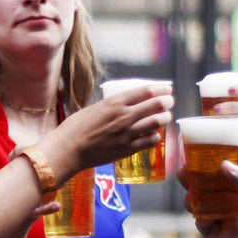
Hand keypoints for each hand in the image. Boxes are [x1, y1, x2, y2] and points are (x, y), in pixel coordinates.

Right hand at [40, 83, 173, 180]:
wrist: (68, 149)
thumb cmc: (75, 128)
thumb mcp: (94, 109)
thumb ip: (111, 107)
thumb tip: (124, 106)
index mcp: (114, 102)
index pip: (145, 91)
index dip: (160, 88)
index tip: (167, 88)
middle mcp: (124, 116)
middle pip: (156, 105)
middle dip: (167, 102)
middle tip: (169, 102)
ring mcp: (127, 133)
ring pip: (156, 122)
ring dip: (164, 118)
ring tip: (165, 117)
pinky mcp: (127, 150)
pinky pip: (150, 141)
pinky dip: (155, 136)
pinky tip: (153, 135)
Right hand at [186, 161, 237, 237]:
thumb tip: (224, 164)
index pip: (217, 176)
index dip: (204, 168)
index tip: (193, 158)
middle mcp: (229, 203)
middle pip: (204, 191)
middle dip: (192, 182)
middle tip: (184, 174)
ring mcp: (225, 219)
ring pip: (201, 208)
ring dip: (192, 201)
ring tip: (190, 196)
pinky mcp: (224, 236)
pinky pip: (206, 228)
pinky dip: (201, 222)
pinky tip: (201, 216)